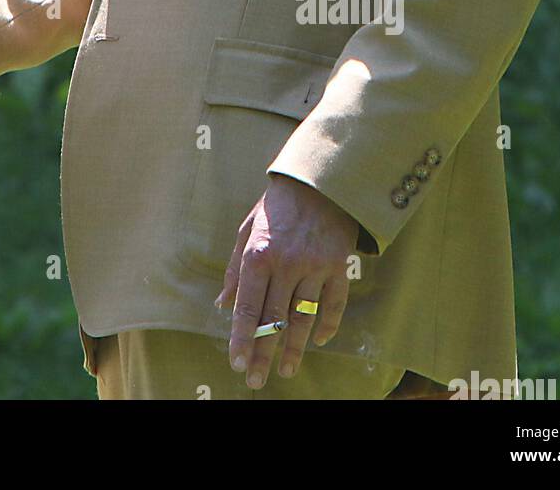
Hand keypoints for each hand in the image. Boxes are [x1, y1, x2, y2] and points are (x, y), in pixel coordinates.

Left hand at [214, 174, 358, 388]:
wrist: (318, 180)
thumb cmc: (276, 205)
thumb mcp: (247, 229)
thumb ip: (235, 268)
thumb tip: (222, 304)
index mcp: (259, 254)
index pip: (248, 307)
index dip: (241, 338)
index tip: (236, 361)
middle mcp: (286, 263)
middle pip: (273, 320)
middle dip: (263, 353)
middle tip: (255, 379)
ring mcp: (315, 267)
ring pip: (303, 319)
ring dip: (293, 348)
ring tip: (284, 371)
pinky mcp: (338, 266)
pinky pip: (333, 305)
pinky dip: (327, 325)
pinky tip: (319, 342)